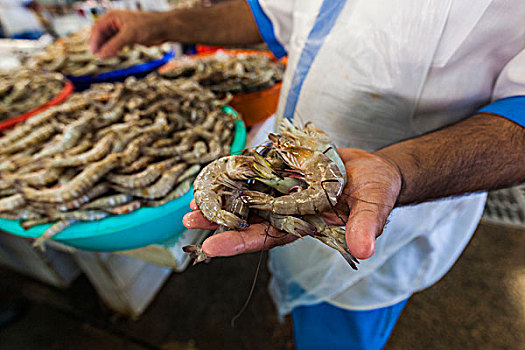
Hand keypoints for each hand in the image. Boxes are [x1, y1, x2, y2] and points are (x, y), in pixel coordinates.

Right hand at [90, 10, 166, 57]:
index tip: (93, 52)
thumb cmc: (149, 26)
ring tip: (103, 58)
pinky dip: (113, 49)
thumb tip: (102, 55)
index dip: (94, 40)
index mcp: (113, 17)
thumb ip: (115, 45)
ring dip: (105, 48)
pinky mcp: (127, 36)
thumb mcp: (130, 35)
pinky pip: (116, 43)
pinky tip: (112, 55)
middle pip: (101, 34)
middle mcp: (115, 22)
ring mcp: (121, 30)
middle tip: (97, 56)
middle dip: (99, 45)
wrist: (164, 29)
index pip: (97, 28)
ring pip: (108, 40)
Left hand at [183, 148, 401, 259]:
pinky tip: (219, 169)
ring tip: (195, 196)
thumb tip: (364, 249)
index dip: (241, 243)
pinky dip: (240, 170)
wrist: (374, 168)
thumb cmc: (376, 190)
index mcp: (306, 225)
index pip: (269, 238)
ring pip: (249, 194)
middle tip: (190, 218)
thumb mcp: (374, 206)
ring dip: (224, 195)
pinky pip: (259, 170)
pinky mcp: (286, 169)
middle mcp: (290, 209)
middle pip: (250, 218)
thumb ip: (365, 226)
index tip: (212, 247)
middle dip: (221, 220)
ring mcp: (285, 189)